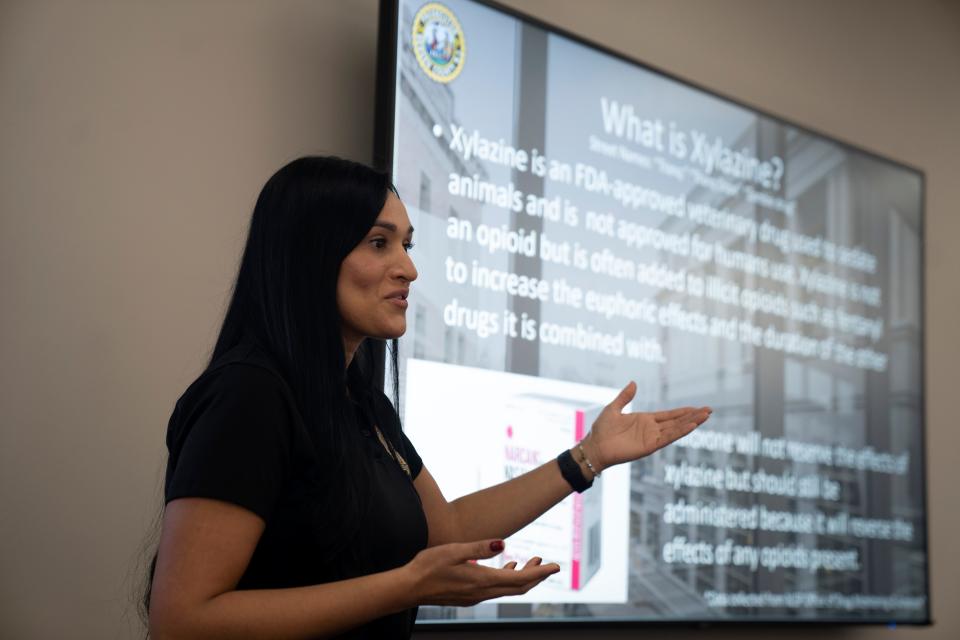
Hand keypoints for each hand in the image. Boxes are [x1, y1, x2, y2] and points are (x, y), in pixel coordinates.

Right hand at [404, 539, 559, 606]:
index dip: (540, 573)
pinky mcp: (468, 596)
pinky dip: (508, 579)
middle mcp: (482, 592)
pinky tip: (506, 568)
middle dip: (536, 576)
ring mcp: (475, 596)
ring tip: (531, 562)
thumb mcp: (454, 550)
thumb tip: (503, 543)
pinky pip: (496, 590)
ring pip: (508, 589)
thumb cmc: (428, 566)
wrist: (409, 587)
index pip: (520, 579)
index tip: (555, 566)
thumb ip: (479, 548)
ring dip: (522, 577)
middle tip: (547, 563)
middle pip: (518, 587)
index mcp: (482, 580)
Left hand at [583, 381, 710, 471]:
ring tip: (705, 416)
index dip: (684, 412)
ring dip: (691, 422)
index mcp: (645, 420)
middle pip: (677, 421)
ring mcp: (651, 438)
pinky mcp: (649, 446)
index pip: (669, 415)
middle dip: (693, 416)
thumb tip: (634, 383)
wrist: (594, 446)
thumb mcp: (613, 408)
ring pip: (676, 429)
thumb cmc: (601, 430)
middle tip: (709, 410)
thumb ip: (625, 397)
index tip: (697, 407)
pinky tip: (692, 426)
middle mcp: (651, 429)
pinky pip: (667, 438)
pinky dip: (680, 432)